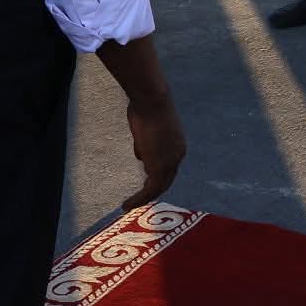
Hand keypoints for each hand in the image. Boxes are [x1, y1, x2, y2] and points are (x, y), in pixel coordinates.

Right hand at [96, 37, 184, 210]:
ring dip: (143, 198)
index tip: (144, 183)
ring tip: (128, 205)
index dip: (156, 177)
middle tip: (137, 200)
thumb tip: (141, 155)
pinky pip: (150, 190)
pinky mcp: (159, 167)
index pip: (168, 167)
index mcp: (178, 146)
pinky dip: (139, 199)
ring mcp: (170, 162)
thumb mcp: (148, 128)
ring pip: (158, 188)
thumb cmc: (147, 107)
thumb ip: (146, 144)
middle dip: (151, 192)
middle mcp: (178, 156)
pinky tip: (127, 203)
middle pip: (166, 180)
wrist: (152, 100)